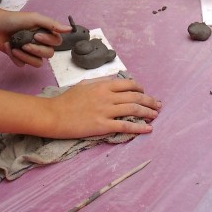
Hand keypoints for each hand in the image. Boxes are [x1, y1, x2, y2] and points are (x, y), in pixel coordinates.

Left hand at [0, 10, 67, 67]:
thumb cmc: (14, 19)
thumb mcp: (34, 18)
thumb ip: (52, 24)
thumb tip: (70, 29)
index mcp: (45, 33)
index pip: (56, 42)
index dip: (47, 41)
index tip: (36, 35)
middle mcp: (39, 43)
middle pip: (48, 55)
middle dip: (36, 50)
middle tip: (24, 44)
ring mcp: (29, 52)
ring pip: (37, 63)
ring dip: (25, 56)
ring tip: (14, 48)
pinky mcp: (19, 58)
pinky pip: (23, 65)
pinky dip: (14, 57)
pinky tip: (8, 48)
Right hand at [47, 77, 161, 137]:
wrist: (53, 114)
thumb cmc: (66, 100)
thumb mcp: (84, 85)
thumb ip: (99, 83)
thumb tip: (112, 82)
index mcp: (103, 85)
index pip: (128, 84)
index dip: (140, 89)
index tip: (144, 93)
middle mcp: (107, 96)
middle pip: (135, 97)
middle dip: (149, 101)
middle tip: (158, 105)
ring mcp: (105, 111)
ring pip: (133, 110)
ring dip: (148, 112)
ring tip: (156, 115)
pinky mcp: (102, 125)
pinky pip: (125, 126)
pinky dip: (139, 127)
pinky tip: (148, 129)